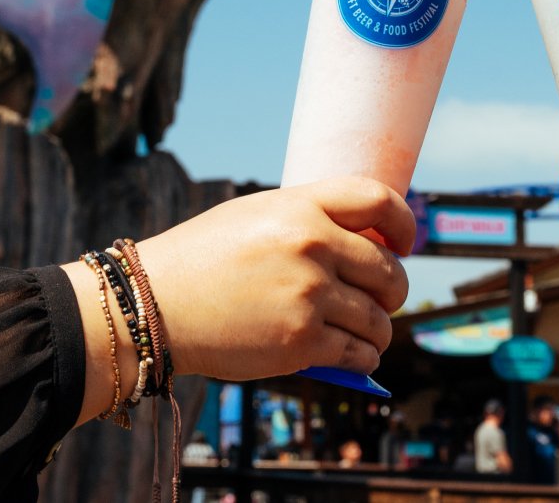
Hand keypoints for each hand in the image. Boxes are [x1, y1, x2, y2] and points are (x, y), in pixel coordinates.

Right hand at [64, 177, 412, 424]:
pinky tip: (351, 355)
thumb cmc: (203, 259)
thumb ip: (309, 220)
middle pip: (390, 272)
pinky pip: (360, 353)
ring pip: (380, 320)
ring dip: (377, 331)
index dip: (405, 224)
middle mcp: (312, 246)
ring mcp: (309, 296)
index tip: (405, 244)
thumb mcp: (256, 215)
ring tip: (365, 333)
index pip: (380, 201)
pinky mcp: (302, 343)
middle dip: (393, 291)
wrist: (153, 305)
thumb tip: (366, 242)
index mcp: (302, 206)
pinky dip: (363, 358)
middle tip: (380, 300)